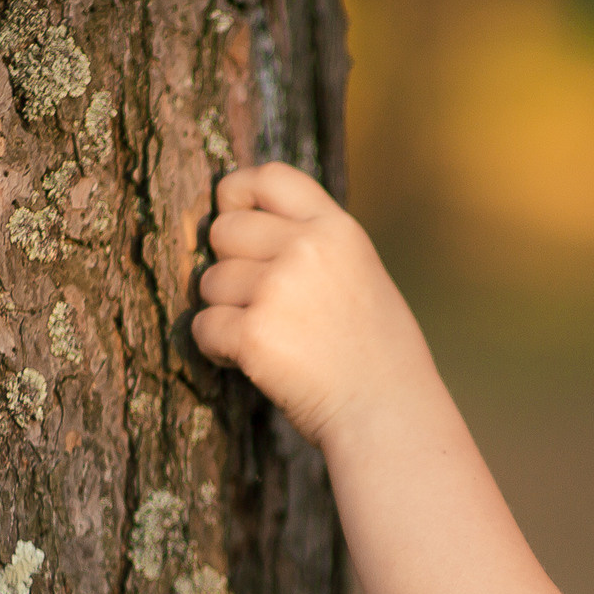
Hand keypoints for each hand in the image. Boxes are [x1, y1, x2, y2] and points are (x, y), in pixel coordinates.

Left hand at [190, 161, 432, 442]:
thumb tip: (238, 225)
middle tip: (260, 304)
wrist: (389, 416)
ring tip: (268, 340)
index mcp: (338, 231)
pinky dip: (216, 349)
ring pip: (209, 283)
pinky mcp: (253, 334)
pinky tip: (251, 362)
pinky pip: (203, 327)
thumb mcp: (362, 276)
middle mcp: (306, 250)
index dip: (238, 193)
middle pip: (224, 231)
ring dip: (224, 312)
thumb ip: (314, 245)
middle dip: (229, 267)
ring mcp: (278, 290)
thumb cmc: (378, 355)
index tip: (232, 214)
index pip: (270, 178)